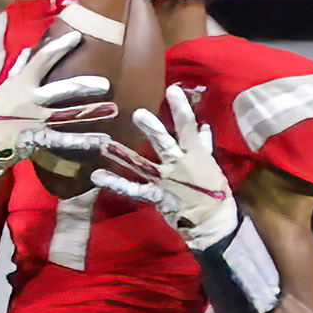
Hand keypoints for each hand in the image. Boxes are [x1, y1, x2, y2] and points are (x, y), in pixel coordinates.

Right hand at [0, 30, 115, 179]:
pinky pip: (63, 141)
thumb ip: (24, 68)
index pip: (41, 60)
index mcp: (21, 83)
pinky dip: (82, 141)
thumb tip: (36, 47)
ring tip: (113, 110)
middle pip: (60, 90)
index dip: (59, 47)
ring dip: (90, 113)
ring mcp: (34, 121)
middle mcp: (29, 100)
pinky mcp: (37, 140)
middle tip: (106, 84)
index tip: (78, 37)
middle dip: (83, 86)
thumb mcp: (8, 86)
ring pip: (66, 115)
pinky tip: (101, 140)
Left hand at [89, 86, 238, 249]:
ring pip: (144, 165)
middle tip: (138, 114)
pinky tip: (98, 175)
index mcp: (196, 154)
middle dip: (153, 129)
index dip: (181, 109)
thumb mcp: (212, 165)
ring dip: (124, 154)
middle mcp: (180, 166)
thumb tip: (204, 125)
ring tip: (105, 144)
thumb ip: (204, 144)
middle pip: (165, 144)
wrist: (213, 222)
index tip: (172, 90)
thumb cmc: (214, 191)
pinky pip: (134, 190)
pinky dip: (116, 184)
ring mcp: (166, 182)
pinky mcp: (157, 197)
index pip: (189, 127)